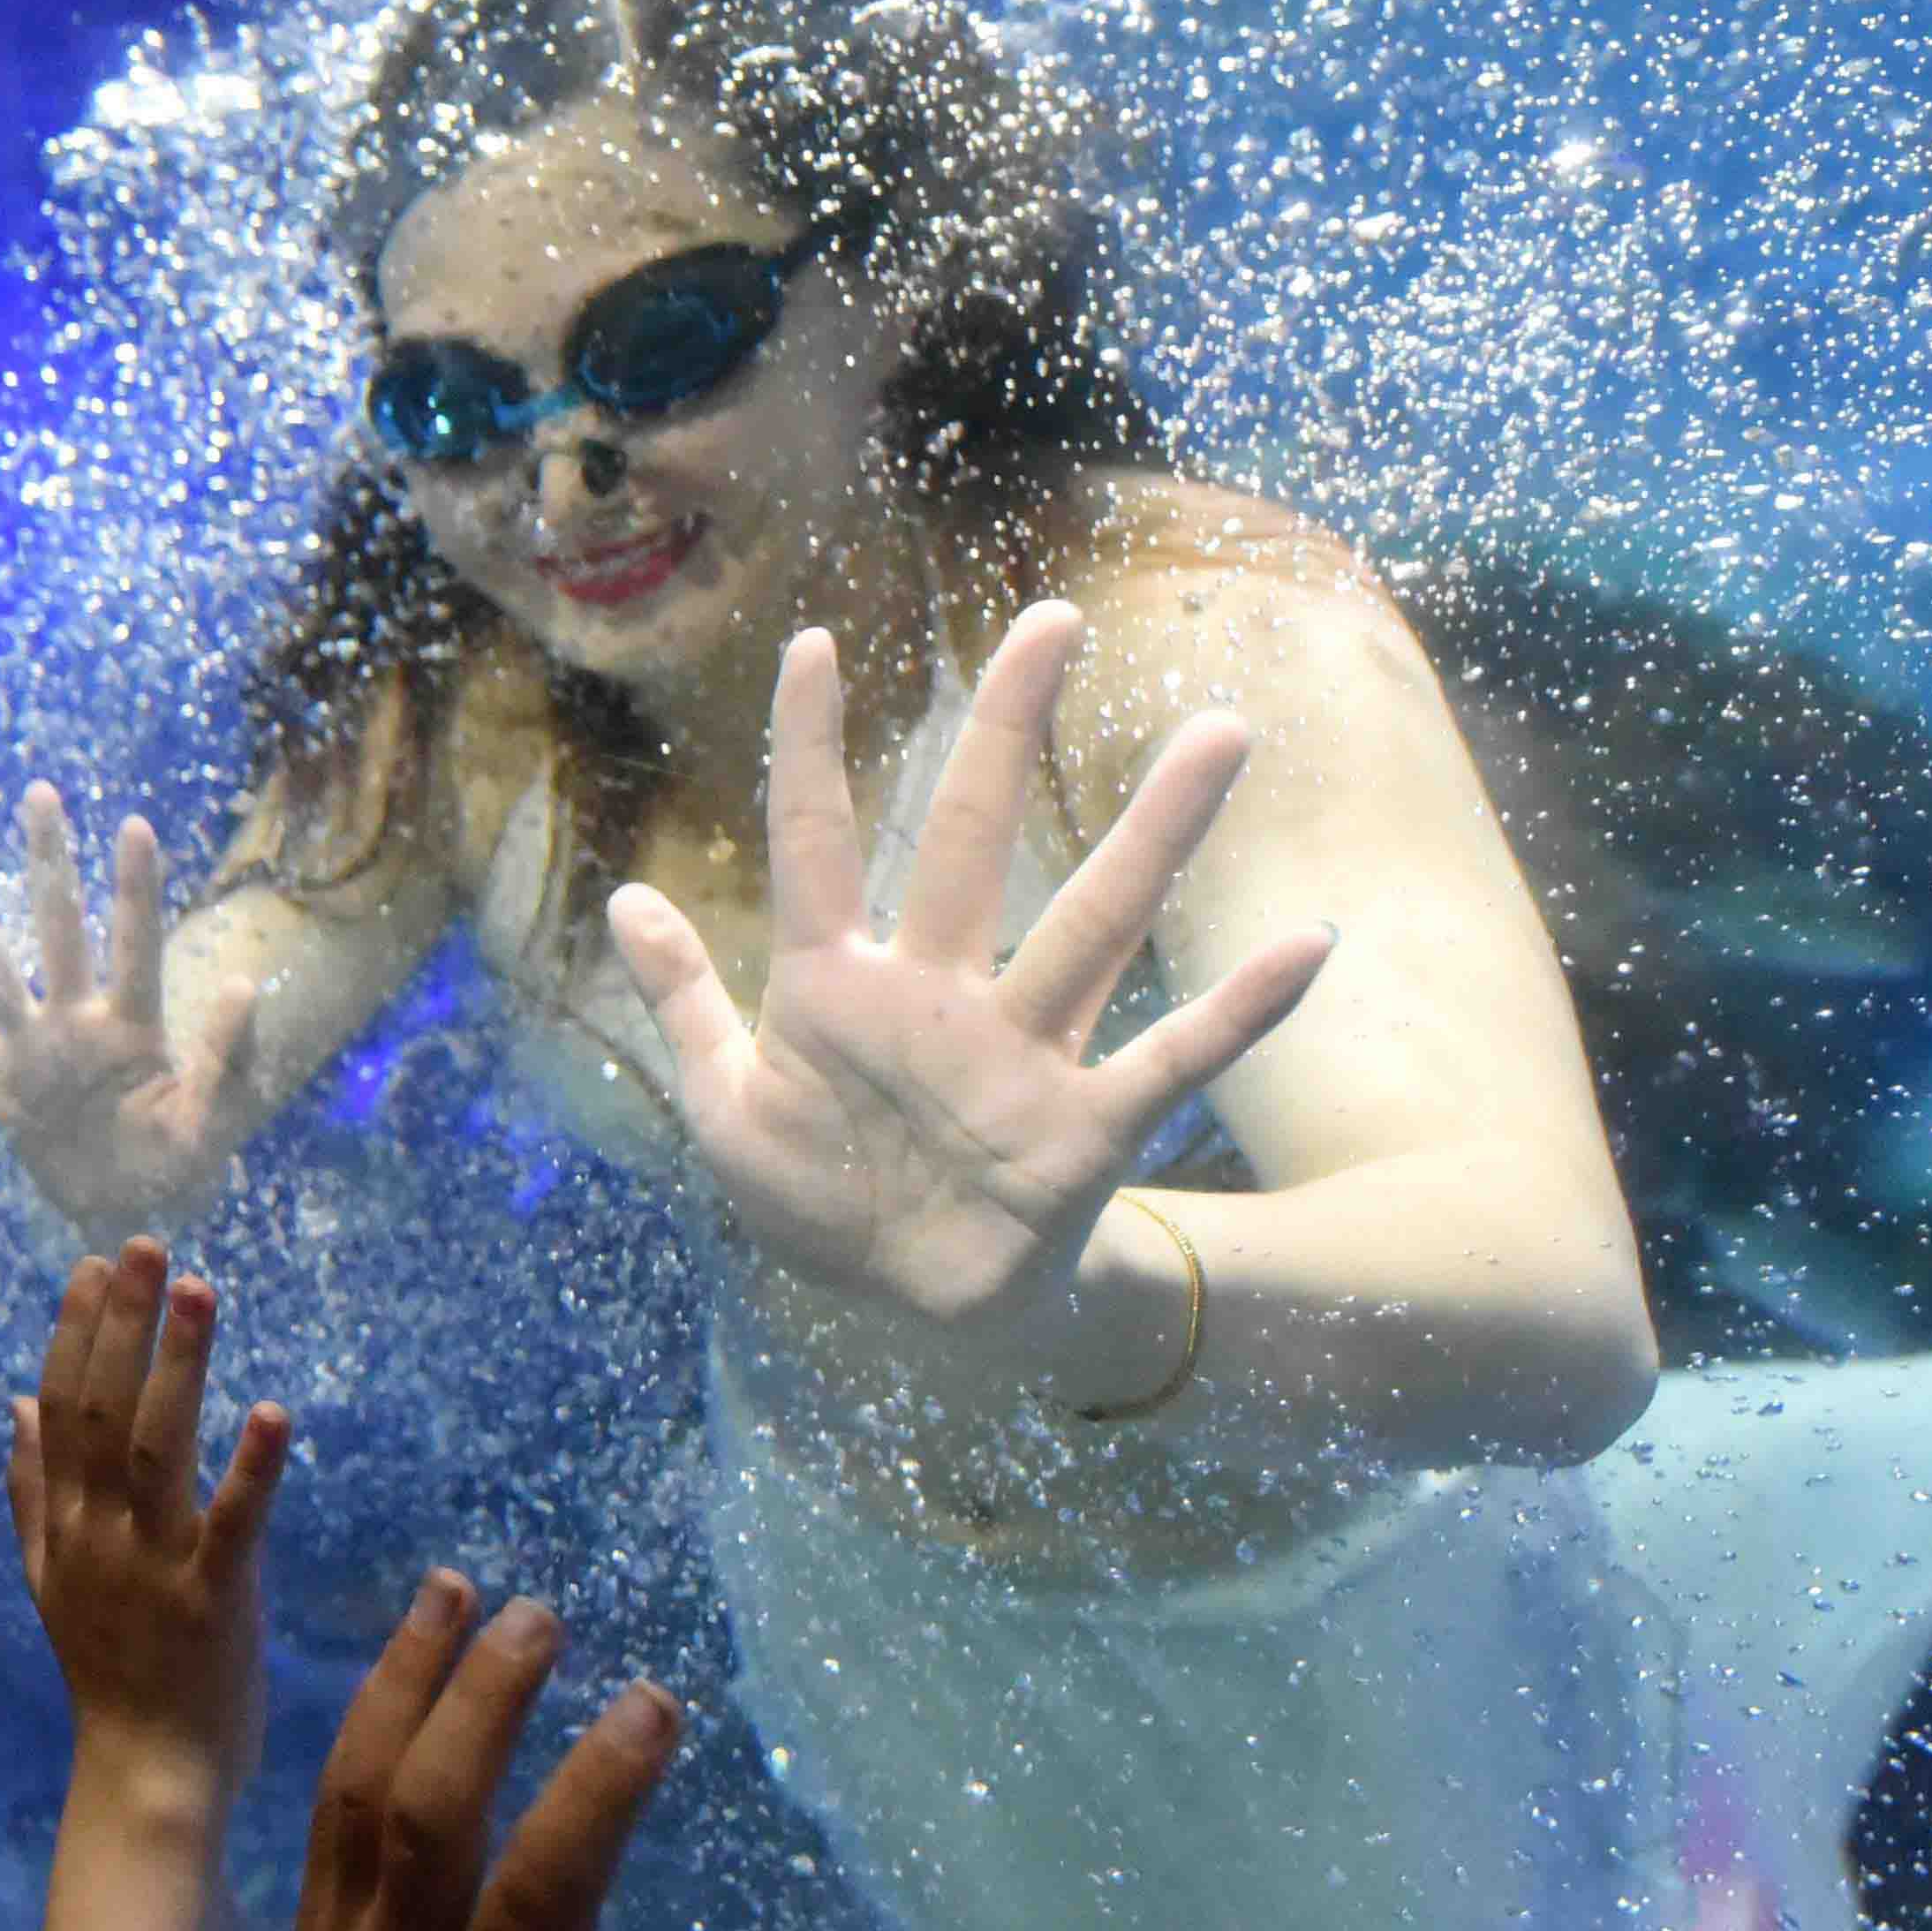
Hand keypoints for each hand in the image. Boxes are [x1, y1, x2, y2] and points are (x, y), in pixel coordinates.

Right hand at [0, 785, 262, 1232]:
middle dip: (47, 861)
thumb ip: (229, 1056)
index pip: (134, 945)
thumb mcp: (217, 1119)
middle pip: (57, 927)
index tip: (134, 823)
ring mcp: (35, 1044)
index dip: (134, 888)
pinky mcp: (2, 1077)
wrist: (131, 1209)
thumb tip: (246, 982)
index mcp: (133, 1029)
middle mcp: (78, 1021)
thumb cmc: (182, 1159)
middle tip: (39, 791)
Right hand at [7, 1241, 287, 1795]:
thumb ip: (30, 1491)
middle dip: (122, 1323)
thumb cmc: (109, 1674)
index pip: (60, 1410)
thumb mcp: (49, 1577)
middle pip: (101, 1412)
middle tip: (146, 1246)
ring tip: (199, 1290)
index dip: (76, 1334)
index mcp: (61, 1526)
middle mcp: (96, 1535)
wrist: (147, 1774)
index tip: (93, 1266)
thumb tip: (14, 1402)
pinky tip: (272, 1410)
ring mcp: (151, 1566)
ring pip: (156, 1449)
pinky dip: (251, 1467)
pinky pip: (231, 1523)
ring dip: (177, 1365)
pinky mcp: (211, 1601)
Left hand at [271, 1579, 745, 1930]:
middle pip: (429, 1817)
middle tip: (548, 1616)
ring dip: (410, 1681)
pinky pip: (333, 1798)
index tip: (653, 1707)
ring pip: (364, 1790)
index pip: (539, 1896)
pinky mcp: (322, 1917)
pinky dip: (370, 1710)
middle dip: (484, 1708)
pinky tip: (418, 1637)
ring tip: (468, 1588)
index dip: (593, 1796)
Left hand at [606, 603, 1330, 1339]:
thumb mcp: (726, 1110)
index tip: (815, 641)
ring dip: (1158, 834)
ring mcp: (1019, 1056)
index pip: (815, 842)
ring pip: (1094, 924)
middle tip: (1051, 618)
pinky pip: (1172, 1059)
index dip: (808, 748)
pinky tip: (1306, 946)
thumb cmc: (825, 1195)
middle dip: (1008, 732)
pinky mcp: (1083, 1130)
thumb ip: (683, 1003)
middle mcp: (939, 996)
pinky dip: (1239, 1012)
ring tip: (1221, 734)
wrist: (914, 1311)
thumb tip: (625, 898)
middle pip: (974, 842)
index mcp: (838, 987)